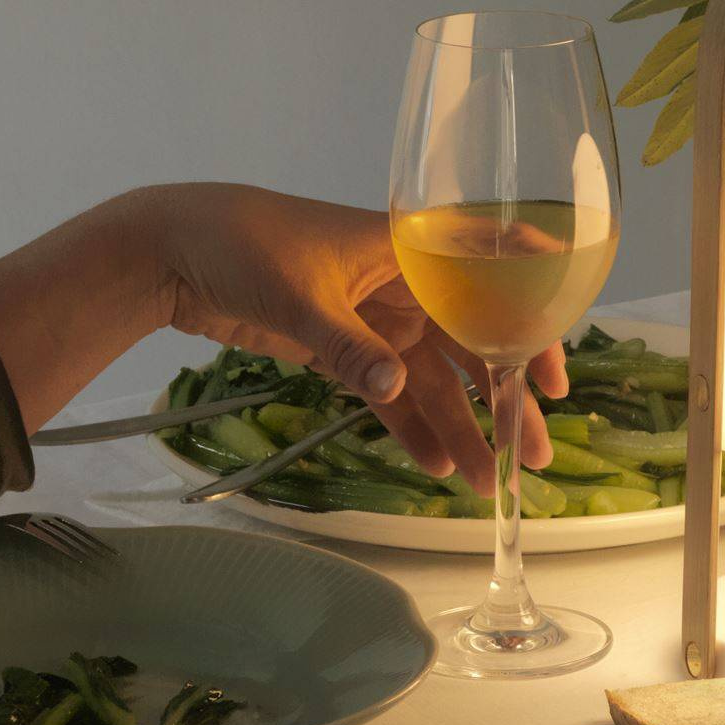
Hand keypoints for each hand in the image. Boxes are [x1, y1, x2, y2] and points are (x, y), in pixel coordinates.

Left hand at [126, 184, 567, 485]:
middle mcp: (404, 282)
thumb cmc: (240, 243)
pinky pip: (389, 392)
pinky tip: (435, 466)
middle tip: (532, 456)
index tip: (554, 377)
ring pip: (432, 377)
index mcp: (406, 247)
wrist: (170, 250)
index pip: (491, 277)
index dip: (533, 323)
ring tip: (487, 481)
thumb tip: (394, 388)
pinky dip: (409, 427)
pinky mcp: (343, 345)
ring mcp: (374, 317)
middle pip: (470, 343)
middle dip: (502, 400)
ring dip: (460, 426)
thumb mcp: (296, 292)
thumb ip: (346, 344)